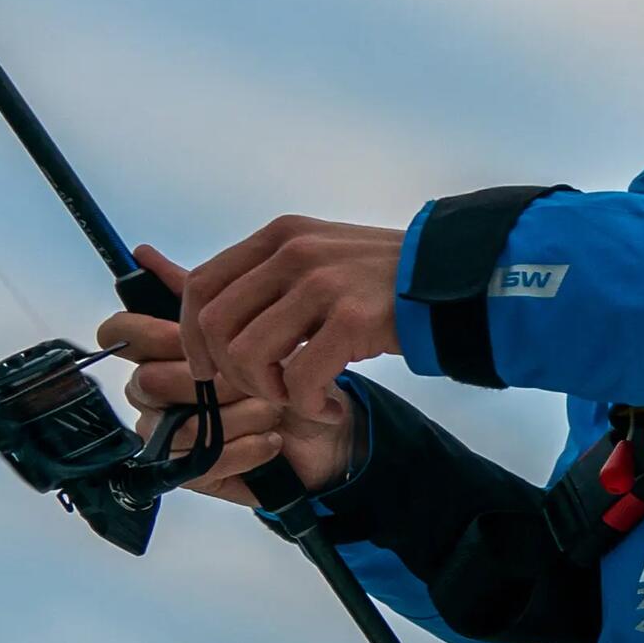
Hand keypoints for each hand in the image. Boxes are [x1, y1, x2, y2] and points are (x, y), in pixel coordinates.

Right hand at [96, 247, 358, 504]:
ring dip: (233, 413)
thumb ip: (203, 289)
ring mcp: (172, 436)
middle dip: (207, 375)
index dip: (143, 331)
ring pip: (177, 423)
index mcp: (162, 350)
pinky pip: (200, 461)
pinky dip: (243, 447)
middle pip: (147, 380)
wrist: (330, 428)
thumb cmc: (290, 371)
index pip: (120, 336)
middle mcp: (159, 394)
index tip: (185, 333)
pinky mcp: (193, 473)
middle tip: (256, 374)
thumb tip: (142, 252)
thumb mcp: (254, 321)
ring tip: (277, 409)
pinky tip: (273, 440)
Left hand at [178, 216, 403, 416]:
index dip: (192, 336)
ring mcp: (322, 283)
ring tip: (301, 397)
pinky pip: (300, 378)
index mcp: (278, 237)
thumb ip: (266, 276)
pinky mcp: (352, 318)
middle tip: (268, 391)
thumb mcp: (316, 257)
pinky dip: (308, 406)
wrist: (452, 283)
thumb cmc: (379, 282)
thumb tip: (199, 306)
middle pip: (215, 326)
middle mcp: (293, 252)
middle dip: (232, 374)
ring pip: (249, 355)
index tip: (209, 369)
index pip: (201, 285)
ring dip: (270, 392)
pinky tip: (330, 406)